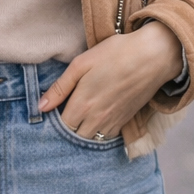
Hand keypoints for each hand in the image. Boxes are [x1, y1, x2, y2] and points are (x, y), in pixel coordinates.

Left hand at [38, 23, 183, 139]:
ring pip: (91, 140)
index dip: (54, 120)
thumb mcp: (82, 64)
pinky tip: (96, 119)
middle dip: (67, 129)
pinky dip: (99, 132)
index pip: (60, 127)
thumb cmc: (115, 54)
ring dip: (83, 133)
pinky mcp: (125, 121)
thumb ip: (60, 87)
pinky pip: (107, 137)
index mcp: (82, 104)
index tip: (52, 111)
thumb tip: (41, 107)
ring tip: (79, 117)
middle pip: (74, 137)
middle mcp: (96, 119)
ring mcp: (112, 122)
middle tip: (65, 113)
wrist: (152, 56)